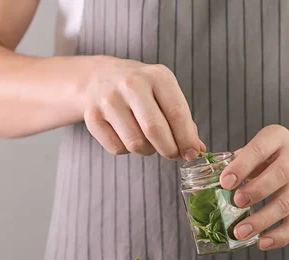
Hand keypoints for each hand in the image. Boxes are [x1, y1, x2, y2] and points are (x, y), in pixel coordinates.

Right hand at [82, 56, 204, 159]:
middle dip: (169, 149)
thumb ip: (182, 119)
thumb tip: (196, 149)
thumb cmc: (140, 88)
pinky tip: (127, 136)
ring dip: (147, 150)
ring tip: (148, 140)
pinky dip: (127, 150)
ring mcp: (109, 100)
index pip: (177, 113)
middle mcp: (131, 85)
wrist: (97, 77)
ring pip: (136, 144)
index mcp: (156, 76)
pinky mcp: (92, 117)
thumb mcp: (164, 92)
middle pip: (155, 131)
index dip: (186, 139)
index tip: (192, 153)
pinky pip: (117, 149)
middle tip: (173, 153)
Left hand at [219, 125, 288, 249]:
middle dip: (257, 190)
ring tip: (240, 232)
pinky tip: (262, 242)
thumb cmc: (278, 153)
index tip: (225, 182)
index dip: (242, 166)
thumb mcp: (261, 147)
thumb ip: (236, 163)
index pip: (261, 149)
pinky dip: (280, 236)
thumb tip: (201, 188)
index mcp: (277, 138)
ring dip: (262, 220)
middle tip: (236, 203)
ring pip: (287, 203)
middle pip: (280, 175)